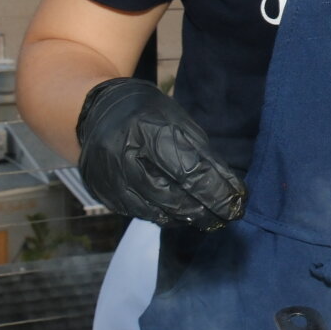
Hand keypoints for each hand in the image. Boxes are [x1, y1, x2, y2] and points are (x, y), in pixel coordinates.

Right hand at [74, 77, 247, 230]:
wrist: (92, 112)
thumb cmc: (144, 112)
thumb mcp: (175, 119)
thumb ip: (201, 152)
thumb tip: (228, 187)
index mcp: (145, 130)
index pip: (188, 170)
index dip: (215, 191)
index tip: (237, 202)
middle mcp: (123, 157)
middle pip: (172, 196)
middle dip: (205, 210)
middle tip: (228, 216)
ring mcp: (110, 178)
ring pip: (156, 211)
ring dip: (186, 217)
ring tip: (208, 217)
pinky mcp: (103, 193)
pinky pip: (139, 214)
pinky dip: (164, 216)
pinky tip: (180, 214)